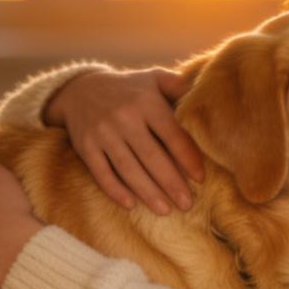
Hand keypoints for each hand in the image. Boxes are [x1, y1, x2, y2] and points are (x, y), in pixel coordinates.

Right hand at [45, 68, 204, 214]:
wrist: (81, 88)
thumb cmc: (130, 89)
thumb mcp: (154, 79)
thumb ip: (180, 87)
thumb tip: (208, 98)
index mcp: (146, 101)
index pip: (172, 134)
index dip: (188, 158)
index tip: (200, 178)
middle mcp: (124, 117)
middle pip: (152, 156)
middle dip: (171, 183)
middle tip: (187, 204)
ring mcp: (102, 133)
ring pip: (128, 169)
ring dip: (148, 192)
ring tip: (165, 210)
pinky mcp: (85, 146)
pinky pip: (101, 173)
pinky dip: (115, 190)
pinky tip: (130, 204)